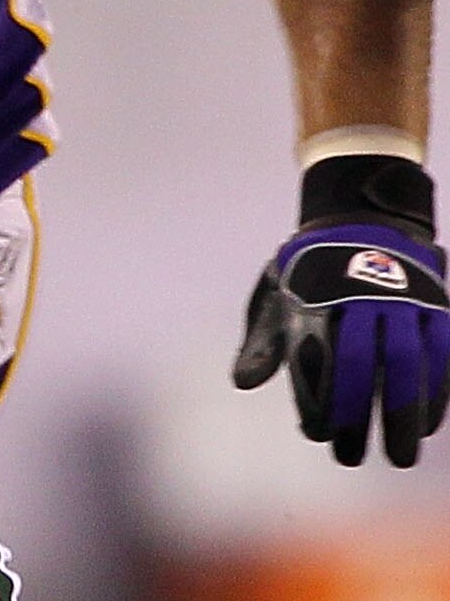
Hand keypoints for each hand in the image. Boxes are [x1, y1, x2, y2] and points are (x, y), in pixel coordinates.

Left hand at [235, 157, 449, 465]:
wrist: (360, 215)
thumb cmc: (309, 269)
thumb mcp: (276, 291)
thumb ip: (263, 339)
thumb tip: (242, 383)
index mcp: (312, 294)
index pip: (312, 357)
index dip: (315, 400)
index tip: (318, 434)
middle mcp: (357, 296)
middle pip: (358, 364)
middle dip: (356, 414)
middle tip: (352, 457)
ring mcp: (400, 298)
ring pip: (405, 363)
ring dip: (404, 414)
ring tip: (399, 455)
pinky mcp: (434, 304)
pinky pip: (441, 353)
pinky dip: (437, 392)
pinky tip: (428, 425)